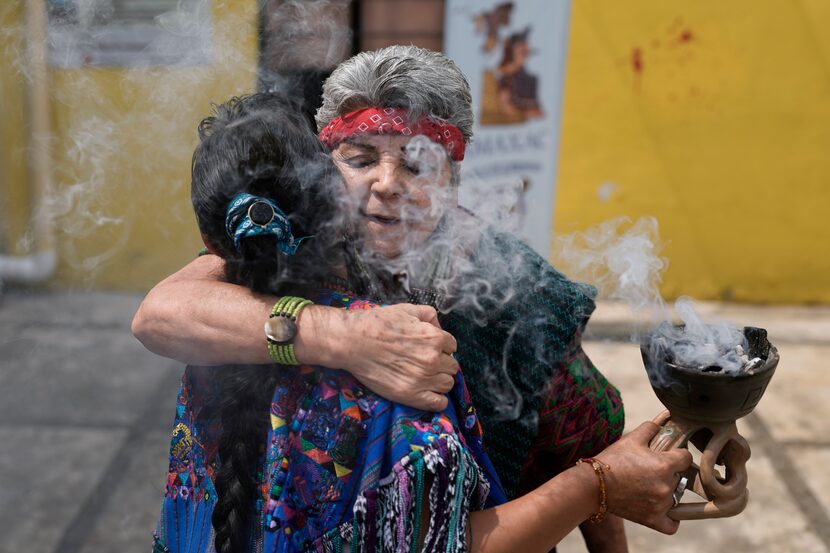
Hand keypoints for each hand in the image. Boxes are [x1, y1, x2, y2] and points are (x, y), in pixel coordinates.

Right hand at [297, 303, 458, 410]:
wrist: (352, 341)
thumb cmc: (377, 323)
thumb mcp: (406, 309)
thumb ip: (428, 315)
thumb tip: (439, 327)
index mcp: (434, 337)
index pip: (452, 347)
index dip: (441, 347)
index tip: (430, 349)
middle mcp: (433, 359)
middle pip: (452, 367)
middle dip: (441, 364)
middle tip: (425, 363)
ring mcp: (423, 379)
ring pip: (447, 384)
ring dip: (439, 380)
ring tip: (423, 377)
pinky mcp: (410, 395)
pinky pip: (438, 403)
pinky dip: (436, 400)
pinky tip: (426, 393)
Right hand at [594, 422, 692, 534]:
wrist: (593, 485)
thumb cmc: (612, 459)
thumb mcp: (631, 439)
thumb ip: (651, 427)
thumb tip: (665, 417)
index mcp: (664, 465)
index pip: (685, 457)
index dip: (677, 454)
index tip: (668, 454)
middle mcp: (666, 486)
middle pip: (680, 477)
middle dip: (669, 472)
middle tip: (651, 468)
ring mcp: (660, 505)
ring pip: (675, 496)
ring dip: (667, 490)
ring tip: (648, 484)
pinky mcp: (652, 519)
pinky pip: (671, 525)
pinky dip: (671, 518)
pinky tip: (663, 508)